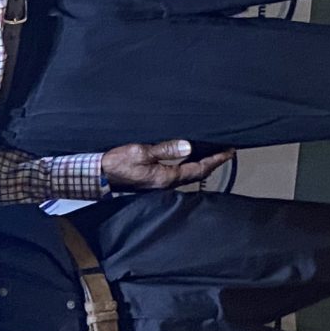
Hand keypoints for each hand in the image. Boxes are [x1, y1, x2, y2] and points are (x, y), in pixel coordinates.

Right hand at [100, 140, 234, 191]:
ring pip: (189, 175)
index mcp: (166, 177)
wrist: (100, 175)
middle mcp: (167, 184)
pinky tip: (190, 159)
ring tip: (212, 153)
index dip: (215, 160)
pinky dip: (189, 166)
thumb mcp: (141, 151)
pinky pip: (179, 174)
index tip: (229, 151)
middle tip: (226, 152)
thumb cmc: (117, 163)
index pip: (199, 169)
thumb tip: (188, 146)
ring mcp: (161, 184)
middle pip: (197, 174)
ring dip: (202, 164)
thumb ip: (165, 149)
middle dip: (212, 162)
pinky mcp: (155, 182)